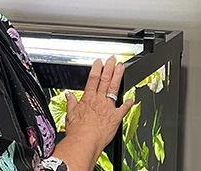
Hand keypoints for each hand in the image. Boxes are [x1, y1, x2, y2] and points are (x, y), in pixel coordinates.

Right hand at [52, 56, 133, 170]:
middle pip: (105, 80)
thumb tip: (68, 94)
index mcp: (88, 98)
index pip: (93, 79)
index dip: (97, 68)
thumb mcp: (70, 114)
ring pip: (114, 88)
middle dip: (109, 67)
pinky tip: (132, 98)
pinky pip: (124, 108)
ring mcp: (108, 107)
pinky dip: (128, 103)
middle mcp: (99, 100)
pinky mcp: (116, 117)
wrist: (85, 141)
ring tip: (121, 67)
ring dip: (118, 76)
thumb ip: (71, 102)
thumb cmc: (77, 131)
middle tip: (113, 59)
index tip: (100, 61)